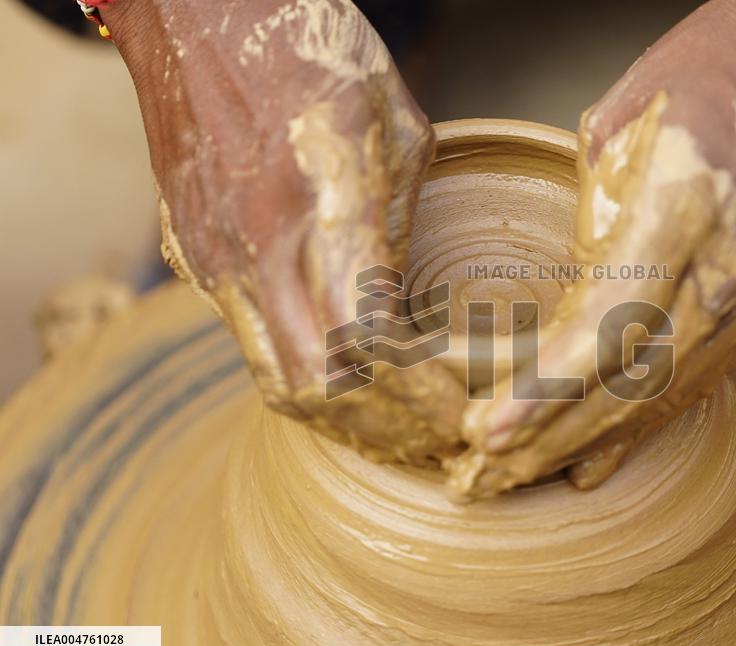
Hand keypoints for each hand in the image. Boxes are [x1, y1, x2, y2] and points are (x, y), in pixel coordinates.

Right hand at [103, 0, 464, 464]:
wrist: (202, 14)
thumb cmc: (314, 52)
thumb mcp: (396, 128)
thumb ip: (402, 223)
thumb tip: (413, 299)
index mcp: (324, 204)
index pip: (372, 345)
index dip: (423, 399)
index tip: (467, 414)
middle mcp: (259, 247)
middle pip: (320, 390)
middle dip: (388, 428)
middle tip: (440, 438)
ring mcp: (214, 258)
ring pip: (277, 382)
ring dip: (344, 417)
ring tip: (398, 424)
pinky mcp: (192, 260)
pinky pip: (249, 345)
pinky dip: (304, 379)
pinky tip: (344, 379)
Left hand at [454, 0, 735, 497]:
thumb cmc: (710, 73)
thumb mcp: (620, 128)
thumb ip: (591, 229)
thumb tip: (564, 310)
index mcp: (686, 203)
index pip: (605, 326)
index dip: (544, 390)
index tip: (486, 433)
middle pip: (632, 382)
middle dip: (551, 439)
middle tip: (483, 479)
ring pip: (667, 395)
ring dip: (589, 444)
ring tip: (522, 479)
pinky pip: (704, 382)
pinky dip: (645, 426)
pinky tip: (595, 464)